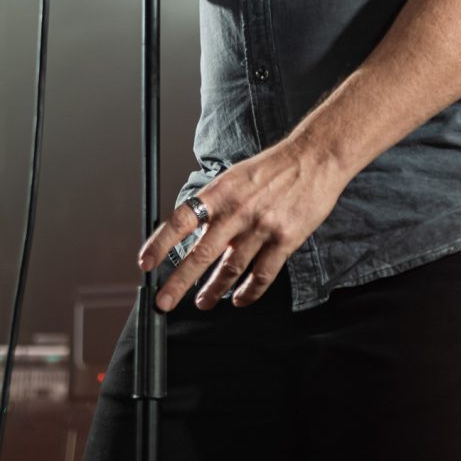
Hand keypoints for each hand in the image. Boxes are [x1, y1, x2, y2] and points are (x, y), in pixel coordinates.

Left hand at [139, 137, 347, 310]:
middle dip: (179, 282)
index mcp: (220, 192)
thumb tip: (196, 235)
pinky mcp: (285, 240)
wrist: (315, 158)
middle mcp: (237, 211)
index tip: (145, 263)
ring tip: (203, 302)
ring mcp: (261, 227)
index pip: (181, 220)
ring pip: (230, 269)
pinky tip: (240, 299)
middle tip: (164, 300)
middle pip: (201, 254)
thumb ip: (217, 206)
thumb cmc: (274, 167)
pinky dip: (249, 291)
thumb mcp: (235, 177)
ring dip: (213, 290)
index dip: (160, 244)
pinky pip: (262, 274)